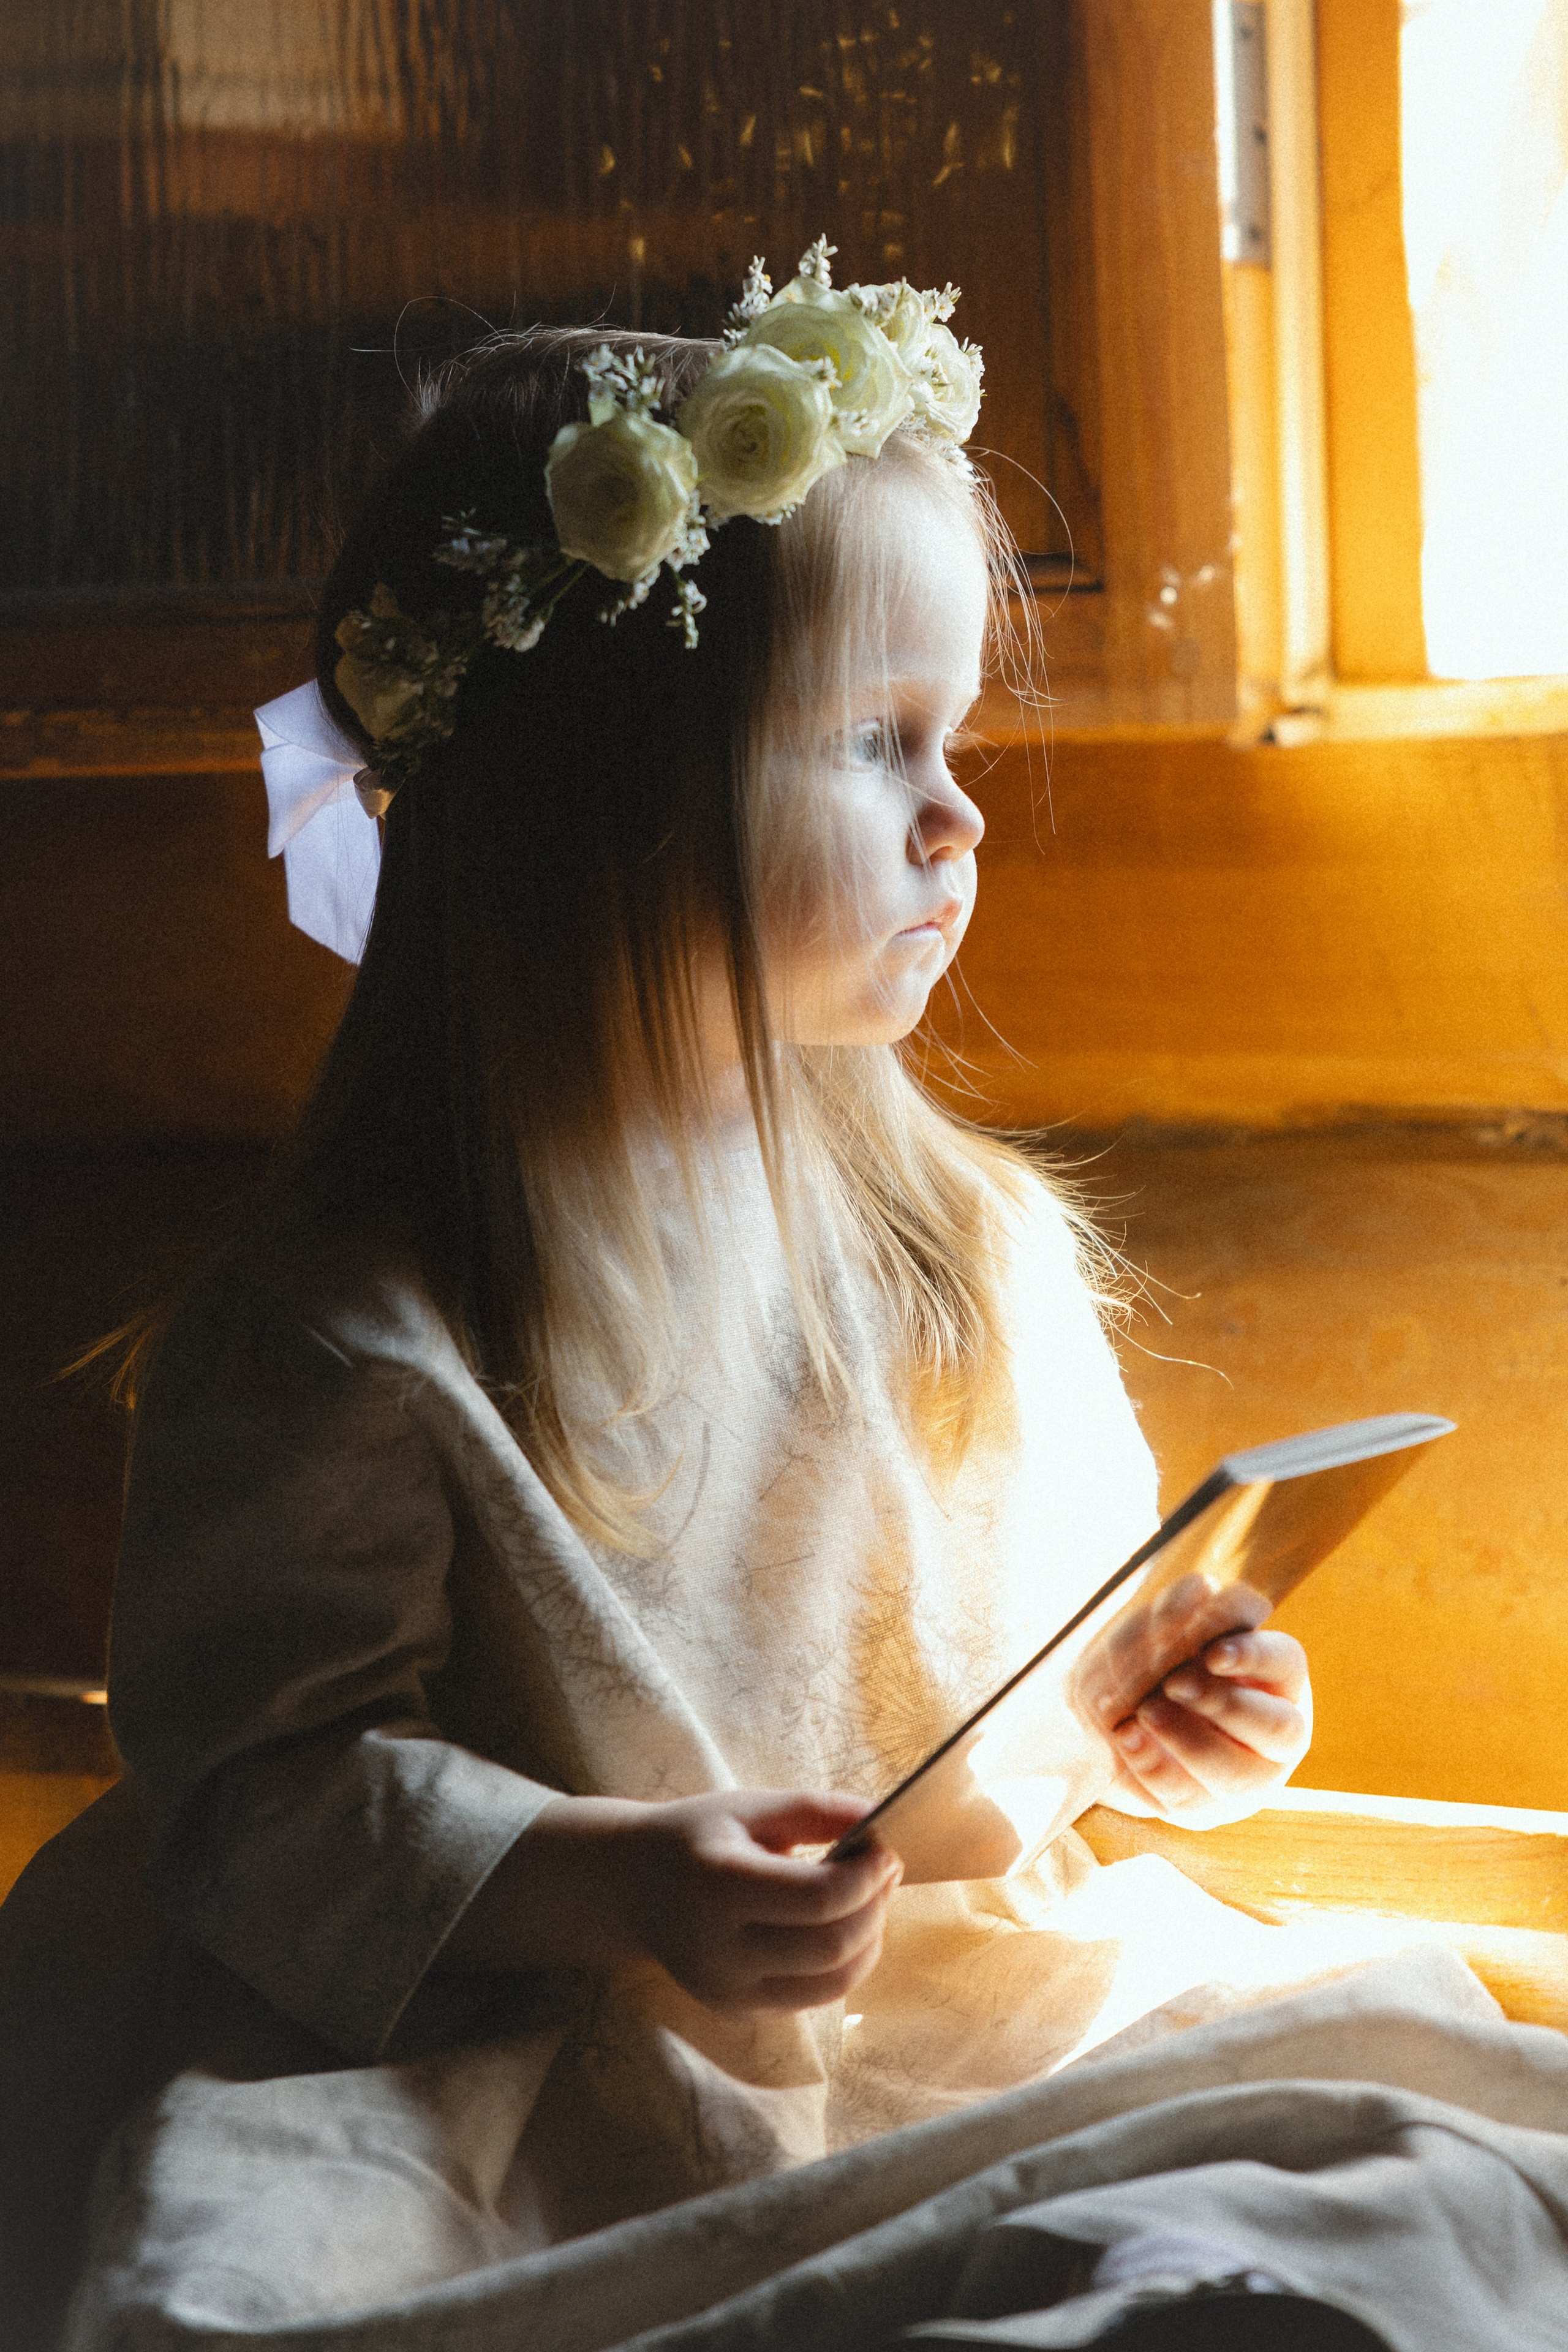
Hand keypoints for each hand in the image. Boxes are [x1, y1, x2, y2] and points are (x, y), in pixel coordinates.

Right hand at [608, 1789, 901, 2012]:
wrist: (631, 1888)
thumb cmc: (698, 1838)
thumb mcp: (750, 1808)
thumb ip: (816, 1811)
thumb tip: (882, 1821)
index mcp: (720, 1886)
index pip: (819, 1897)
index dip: (868, 1876)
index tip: (888, 1850)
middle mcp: (720, 1950)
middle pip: (833, 1946)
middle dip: (876, 1908)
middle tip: (886, 1872)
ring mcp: (728, 1990)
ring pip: (833, 1984)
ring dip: (869, 1940)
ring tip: (870, 1899)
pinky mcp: (738, 2010)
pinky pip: (813, 1996)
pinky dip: (843, 1963)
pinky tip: (840, 1926)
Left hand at [1106, 1627, 1311, 1828]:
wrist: (1114, 1716)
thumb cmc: (1155, 1662)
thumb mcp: (1163, 1631)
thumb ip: (1184, 1610)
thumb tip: (1201, 1589)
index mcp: (1276, 1679)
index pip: (1285, 1662)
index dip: (1254, 1657)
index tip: (1213, 1653)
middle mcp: (1272, 1735)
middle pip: (1277, 1728)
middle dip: (1224, 1704)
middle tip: (1174, 1681)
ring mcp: (1241, 1780)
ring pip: (1235, 1773)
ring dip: (1188, 1738)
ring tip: (1146, 1710)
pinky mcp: (1200, 1808)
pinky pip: (1184, 1798)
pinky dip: (1152, 1766)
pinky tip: (1127, 1738)